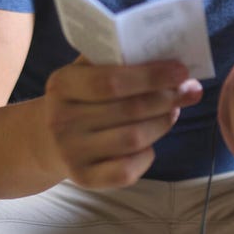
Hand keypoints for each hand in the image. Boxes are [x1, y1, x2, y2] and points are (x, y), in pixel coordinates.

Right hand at [43, 58, 201, 188]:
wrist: (45, 140)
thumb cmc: (79, 97)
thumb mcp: (85, 70)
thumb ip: (117, 58)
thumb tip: (168, 54)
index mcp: (62, 84)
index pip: (111, 81)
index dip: (152, 76)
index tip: (181, 70)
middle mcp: (61, 120)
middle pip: (129, 110)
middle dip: (167, 98)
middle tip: (189, 89)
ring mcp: (71, 152)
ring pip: (133, 139)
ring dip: (162, 123)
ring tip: (174, 110)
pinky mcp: (84, 179)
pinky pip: (127, 170)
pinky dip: (147, 155)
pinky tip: (152, 142)